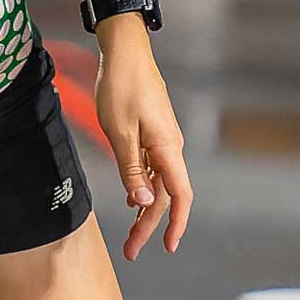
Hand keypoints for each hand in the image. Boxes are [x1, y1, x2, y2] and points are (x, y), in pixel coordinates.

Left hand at [92, 29, 192, 262]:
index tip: (169, 247)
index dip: (177, 224)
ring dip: (145, 206)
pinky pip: (152, 165)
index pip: (180, 196)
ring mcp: (163, 137)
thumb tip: (143, 203)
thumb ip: (132, 168)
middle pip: (166, 194)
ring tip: (130, 230)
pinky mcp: (153, 129)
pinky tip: (132, 195)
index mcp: (167, 148)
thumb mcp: (119, 131)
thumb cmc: (121, 86)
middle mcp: (170, 145)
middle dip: (150, 224)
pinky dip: (142, 184)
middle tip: (132, 249)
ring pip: (158, 181)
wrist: (125, 50)